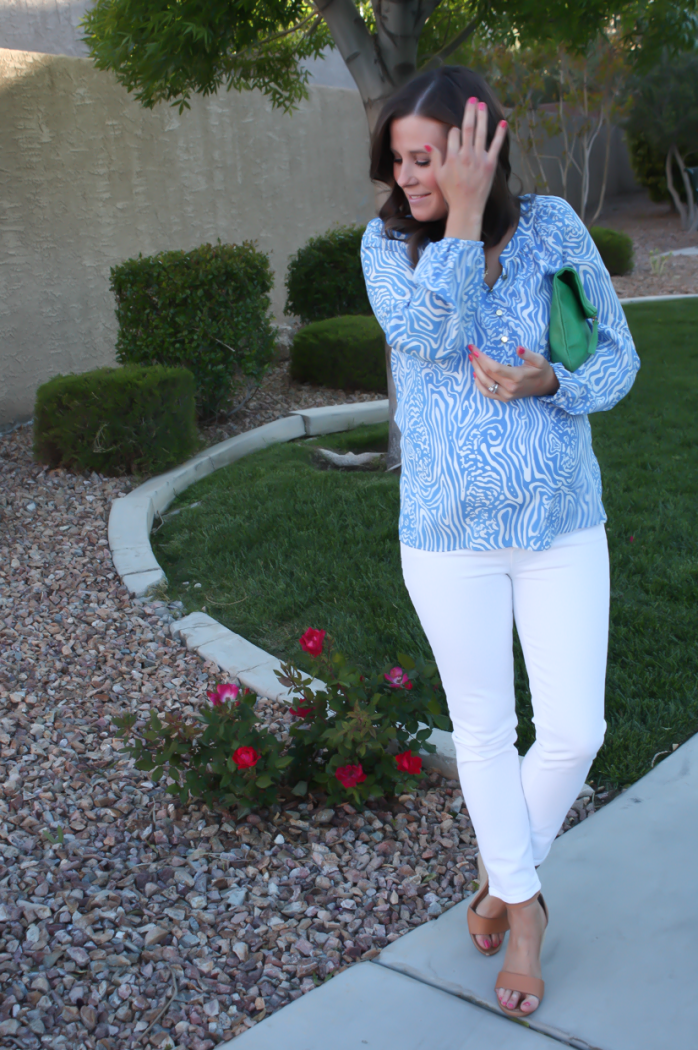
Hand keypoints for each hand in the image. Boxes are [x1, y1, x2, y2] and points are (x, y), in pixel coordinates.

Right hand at [425, 98, 507, 241]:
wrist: (466, 208)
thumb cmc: (451, 193)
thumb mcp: (438, 176)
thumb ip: (435, 158)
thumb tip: (427, 143)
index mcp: (452, 157)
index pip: (454, 134)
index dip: (455, 130)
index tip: (457, 130)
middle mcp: (465, 155)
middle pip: (468, 128)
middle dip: (470, 111)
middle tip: (472, 99)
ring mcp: (479, 159)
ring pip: (481, 132)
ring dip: (482, 117)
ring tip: (483, 105)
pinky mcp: (490, 165)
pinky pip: (496, 146)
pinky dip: (500, 134)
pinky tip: (503, 123)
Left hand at [468, 345, 559, 400]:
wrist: (545, 386)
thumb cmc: (541, 371)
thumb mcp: (539, 359)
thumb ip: (528, 354)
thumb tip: (519, 348)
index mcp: (517, 377)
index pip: (494, 367)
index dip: (482, 358)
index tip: (474, 349)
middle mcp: (509, 388)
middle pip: (487, 374)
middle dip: (477, 361)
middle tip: (471, 350)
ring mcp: (506, 395)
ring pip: (485, 384)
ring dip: (476, 371)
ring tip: (472, 359)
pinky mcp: (504, 399)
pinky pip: (487, 393)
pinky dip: (479, 385)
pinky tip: (476, 374)